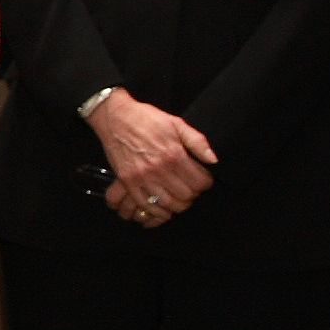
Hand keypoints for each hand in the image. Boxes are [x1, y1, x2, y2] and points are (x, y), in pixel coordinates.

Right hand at [88, 95, 217, 226]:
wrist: (115, 118)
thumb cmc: (146, 119)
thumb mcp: (176, 123)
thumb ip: (198, 142)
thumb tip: (213, 160)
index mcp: (173, 154)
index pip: (200, 182)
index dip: (206, 183)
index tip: (204, 179)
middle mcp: (159, 168)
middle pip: (186, 196)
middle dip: (194, 194)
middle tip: (192, 188)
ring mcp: (142, 177)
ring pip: (169, 204)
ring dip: (178, 204)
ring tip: (180, 197)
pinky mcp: (128, 182)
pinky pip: (145, 205)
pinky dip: (157, 211)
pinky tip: (164, 206)